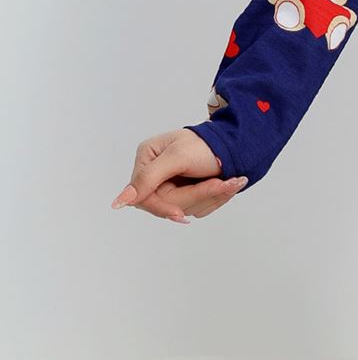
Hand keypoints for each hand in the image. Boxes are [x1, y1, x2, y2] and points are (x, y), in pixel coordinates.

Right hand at [111, 128, 246, 222]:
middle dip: (197, 195)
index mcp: (147, 159)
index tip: (180, 215)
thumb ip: (148, 178)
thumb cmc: (205, 144)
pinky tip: (226, 183)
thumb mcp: (176, 158)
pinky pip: (199, 207)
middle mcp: (156, 174)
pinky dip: (215, 198)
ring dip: (211, 196)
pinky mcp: (189, 194)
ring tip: (229, 181)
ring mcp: (173, 185)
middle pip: (167, 204)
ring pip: (186, 208)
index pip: (143, 196)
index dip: (162, 207)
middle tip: (221, 183)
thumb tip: (119, 201)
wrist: (236, 145)